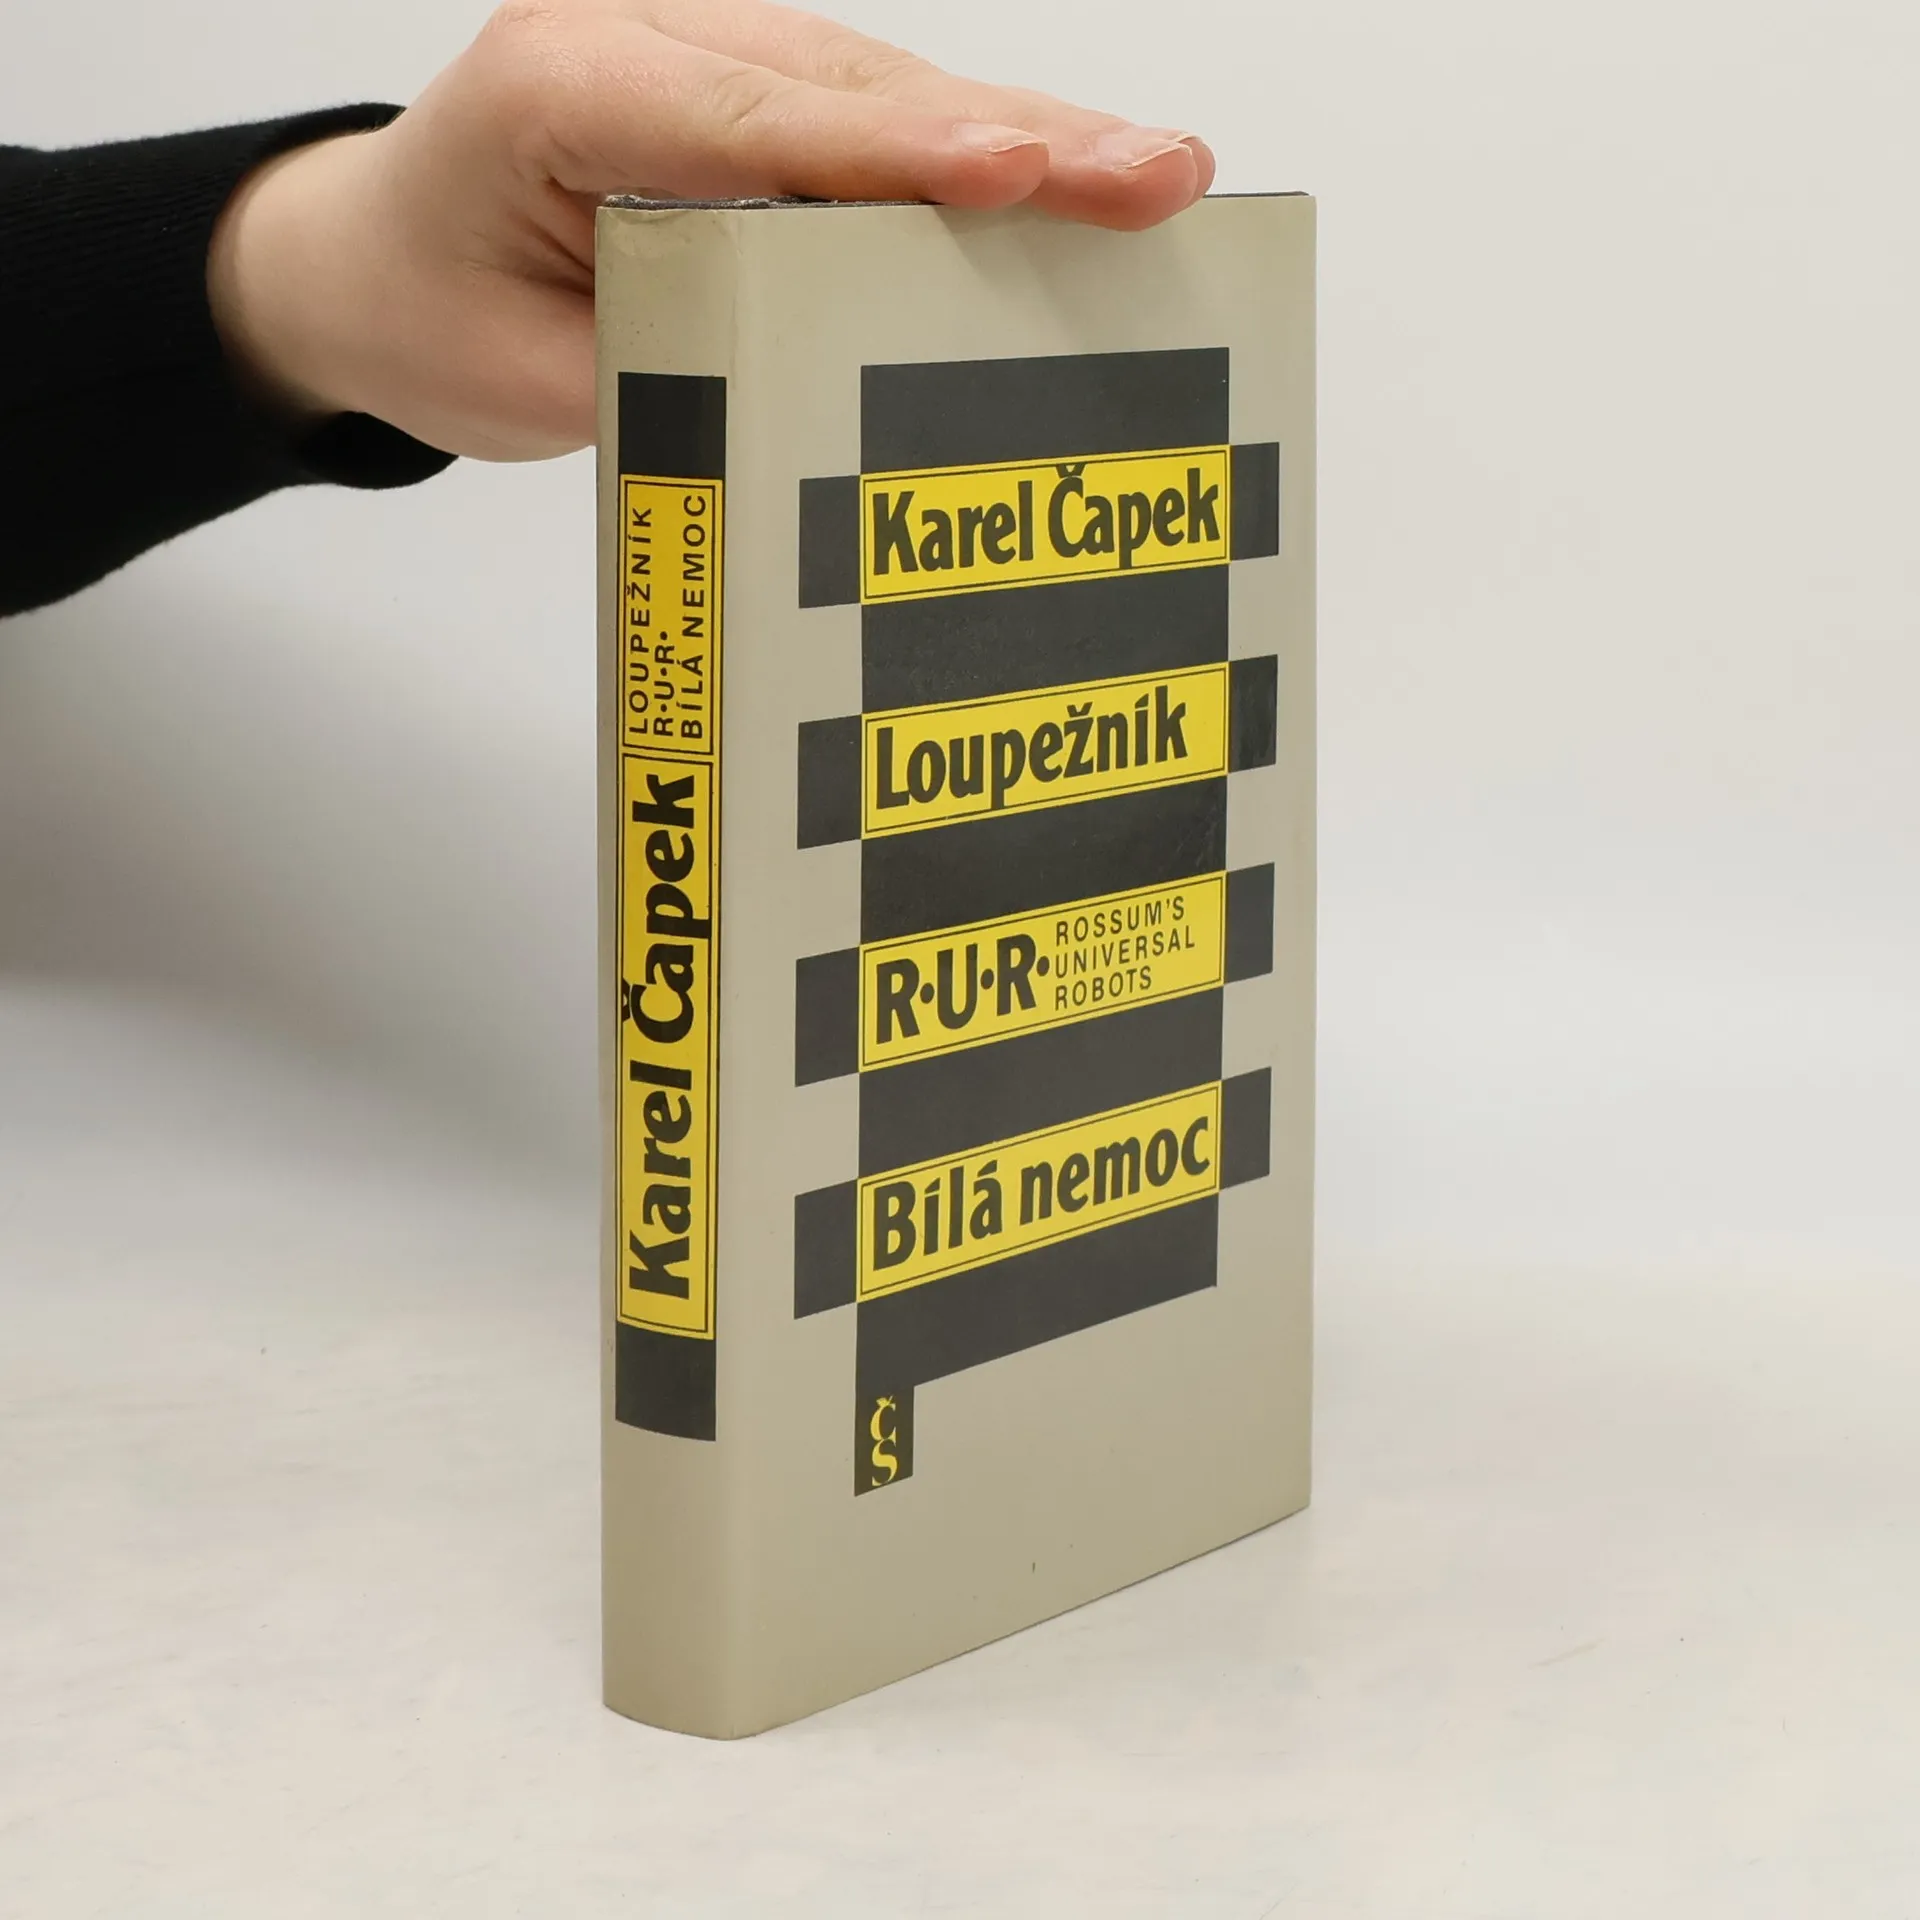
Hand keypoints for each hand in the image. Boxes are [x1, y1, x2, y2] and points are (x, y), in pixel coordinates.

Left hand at [207, 0, 1214, 461]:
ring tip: (1154, 182)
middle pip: (856, 88)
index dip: (894, 153)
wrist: (378, 255)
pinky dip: (979, 161)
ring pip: (889, 93)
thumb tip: (829, 376)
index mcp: (564, 86)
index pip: (751, 120)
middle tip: (1155, 177)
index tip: (1007, 173)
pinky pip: (877, 124)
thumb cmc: (436, 305)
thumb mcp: (534, 378)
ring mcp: (710, 56)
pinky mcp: (754, 100)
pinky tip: (1077, 186)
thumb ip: (674, 367)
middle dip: (1016, 138)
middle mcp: (648, 38)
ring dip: (1029, 141)